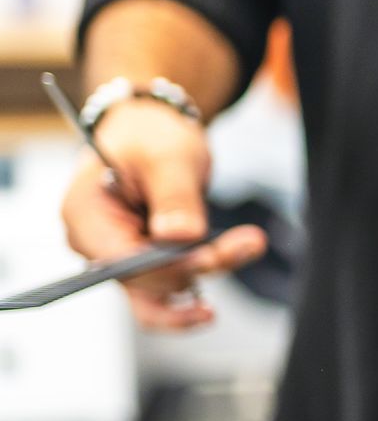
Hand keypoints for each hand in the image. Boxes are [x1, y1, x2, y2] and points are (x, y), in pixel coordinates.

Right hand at [58, 99, 267, 329]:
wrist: (152, 131)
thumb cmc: (150, 136)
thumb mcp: (166, 155)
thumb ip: (173, 196)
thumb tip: (179, 237)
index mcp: (84, 216)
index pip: (124, 263)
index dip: (171, 267)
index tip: (215, 256)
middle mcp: (94, 245)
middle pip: (147, 280)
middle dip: (199, 265)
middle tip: (250, 242)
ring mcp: (118, 256)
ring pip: (164, 289)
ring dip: (209, 270)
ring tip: (250, 246)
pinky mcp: (144, 261)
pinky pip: (174, 282)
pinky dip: (207, 269)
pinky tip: (237, 255)